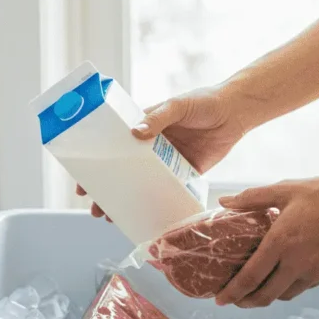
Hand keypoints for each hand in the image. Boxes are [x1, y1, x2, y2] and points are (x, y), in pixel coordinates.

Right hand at [77, 87, 251, 217]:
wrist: (237, 111)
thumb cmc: (204, 101)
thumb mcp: (177, 105)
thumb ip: (158, 118)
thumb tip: (135, 133)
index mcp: (143, 126)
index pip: (111, 146)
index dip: (95, 163)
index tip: (82, 181)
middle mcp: (150, 146)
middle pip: (122, 171)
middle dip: (106, 190)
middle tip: (95, 208)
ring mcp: (166, 161)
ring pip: (141, 184)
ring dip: (127, 200)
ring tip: (113, 217)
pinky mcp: (185, 173)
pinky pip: (166, 191)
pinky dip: (155, 204)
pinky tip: (145, 216)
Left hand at [214, 175, 318, 307]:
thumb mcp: (286, 190)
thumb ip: (252, 198)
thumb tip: (225, 201)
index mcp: (281, 244)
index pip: (250, 278)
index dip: (232, 292)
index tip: (219, 299)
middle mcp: (297, 264)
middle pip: (266, 295)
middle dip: (246, 302)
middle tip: (234, 300)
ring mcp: (315, 272)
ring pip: (285, 294)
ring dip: (268, 297)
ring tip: (256, 290)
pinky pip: (303, 287)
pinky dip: (288, 288)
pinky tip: (284, 278)